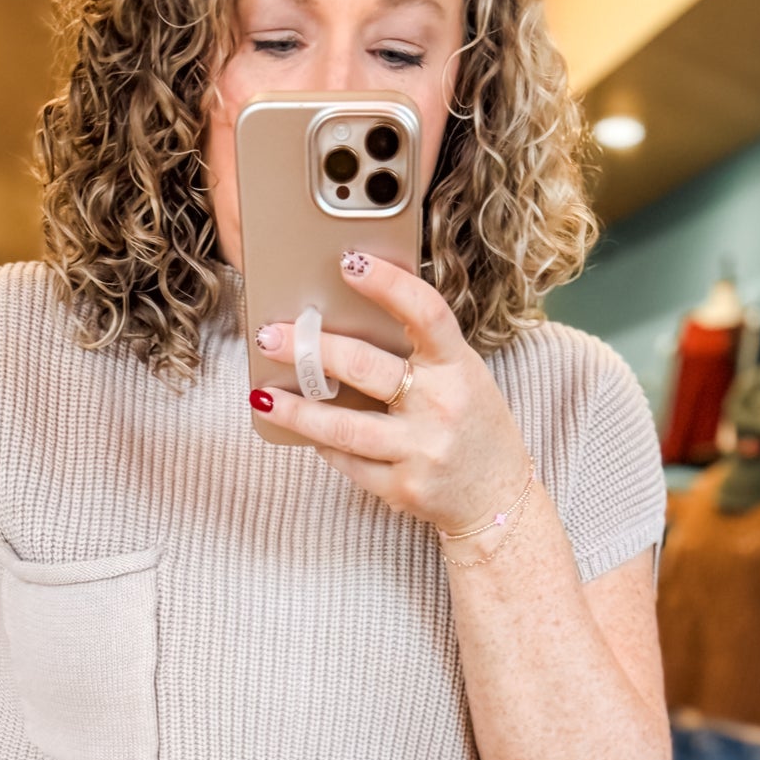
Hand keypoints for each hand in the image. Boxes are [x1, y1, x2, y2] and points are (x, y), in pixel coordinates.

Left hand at [248, 251, 531, 536]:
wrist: (497, 497)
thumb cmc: (473, 426)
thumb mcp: (463, 377)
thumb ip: (420, 352)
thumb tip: (349, 321)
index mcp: (459, 368)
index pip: (425, 313)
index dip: (388, 284)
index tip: (349, 262)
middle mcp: (441, 406)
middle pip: (365, 368)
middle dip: (310, 350)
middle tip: (271, 337)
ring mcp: (421, 451)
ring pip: (344, 426)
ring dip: (296, 410)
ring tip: (262, 396)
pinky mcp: (402, 488)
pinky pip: (349, 462)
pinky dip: (323, 444)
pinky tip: (302, 429)